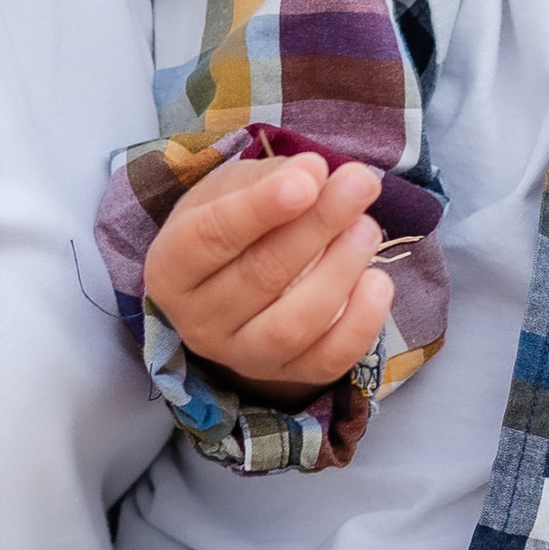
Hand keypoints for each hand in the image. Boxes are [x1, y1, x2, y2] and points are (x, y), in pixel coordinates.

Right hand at [143, 147, 391, 403]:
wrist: (233, 282)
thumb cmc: (232, 224)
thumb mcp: (232, 188)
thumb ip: (272, 177)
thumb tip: (315, 173)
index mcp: (170, 268)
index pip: (210, 238)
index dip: (261, 207)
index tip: (309, 177)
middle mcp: (197, 321)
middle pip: (258, 276)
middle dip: (317, 226)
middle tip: (359, 183)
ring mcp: (241, 357)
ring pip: (291, 325)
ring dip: (338, 272)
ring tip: (367, 228)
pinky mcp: (286, 376)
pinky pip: (326, 361)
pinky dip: (359, 324)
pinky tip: (378, 282)